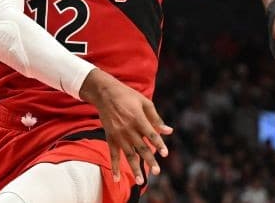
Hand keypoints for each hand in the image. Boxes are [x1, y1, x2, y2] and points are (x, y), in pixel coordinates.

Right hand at [79, 69, 172, 185]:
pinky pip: (113, 154)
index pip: (151, 134)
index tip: (165, 154)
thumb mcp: (145, 103)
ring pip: (128, 154)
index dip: (158, 144)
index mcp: (138, 118)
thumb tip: (169, 131)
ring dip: (135, 168)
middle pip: (141, 147)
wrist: (105, 93)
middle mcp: (128, 129)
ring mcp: (118, 135)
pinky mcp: (110, 137)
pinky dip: (114, 167)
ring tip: (141, 181)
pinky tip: (117, 178)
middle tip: (157, 172)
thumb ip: (156, 118)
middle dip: (150, 160)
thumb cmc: (128, 96)